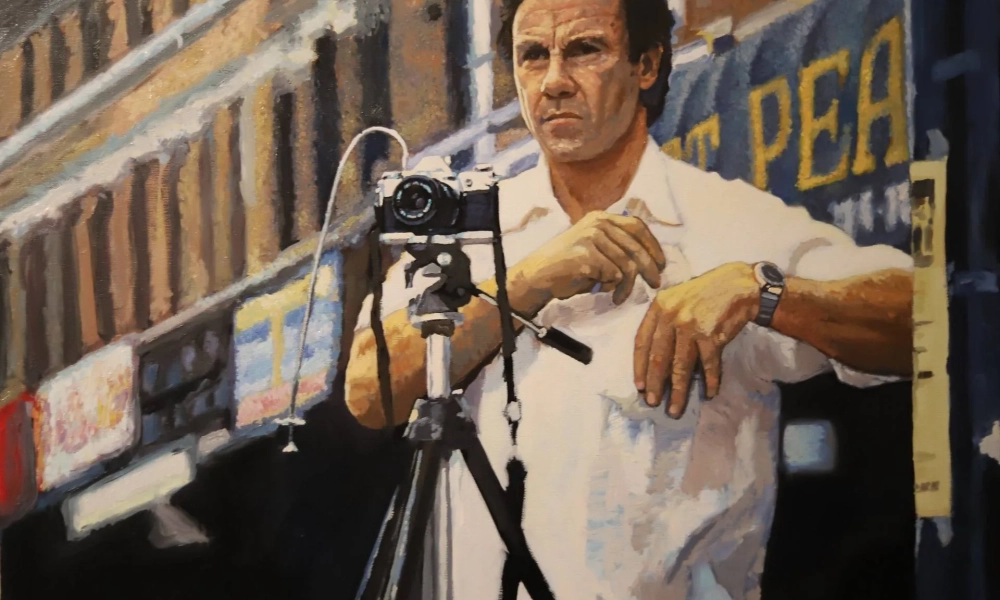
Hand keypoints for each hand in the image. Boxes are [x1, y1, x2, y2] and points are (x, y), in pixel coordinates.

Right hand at [515, 211, 666, 305]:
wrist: (537, 277)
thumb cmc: (568, 268)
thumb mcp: (596, 249)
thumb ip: (618, 247)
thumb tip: (652, 260)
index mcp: (600, 217)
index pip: (637, 226)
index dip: (653, 245)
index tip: (661, 264)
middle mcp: (597, 223)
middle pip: (636, 246)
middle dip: (650, 268)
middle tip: (655, 284)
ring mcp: (591, 237)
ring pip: (627, 265)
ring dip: (626, 286)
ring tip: (618, 297)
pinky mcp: (586, 254)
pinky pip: (613, 275)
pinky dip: (612, 288)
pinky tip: (602, 292)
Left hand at [633, 262, 759, 418]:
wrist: (738, 285)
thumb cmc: (705, 295)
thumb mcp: (676, 300)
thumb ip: (663, 323)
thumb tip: (654, 362)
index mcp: (659, 307)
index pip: (642, 342)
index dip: (639, 366)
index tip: (639, 385)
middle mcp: (672, 316)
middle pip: (658, 358)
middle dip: (655, 384)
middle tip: (652, 403)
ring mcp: (691, 326)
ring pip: (681, 367)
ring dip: (679, 391)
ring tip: (675, 408)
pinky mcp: (711, 335)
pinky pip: (708, 365)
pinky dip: (709, 381)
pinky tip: (709, 393)